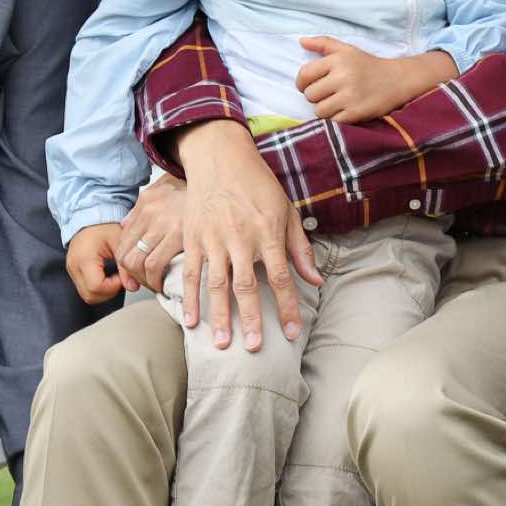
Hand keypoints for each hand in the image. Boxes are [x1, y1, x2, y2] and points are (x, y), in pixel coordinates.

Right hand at [64, 223, 124, 304]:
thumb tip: (133, 286)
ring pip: (87, 296)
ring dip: (103, 292)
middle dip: (109, 292)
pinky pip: (84, 289)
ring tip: (114, 277)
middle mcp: (74, 266)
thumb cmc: (103, 227)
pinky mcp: (73, 272)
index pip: (96, 286)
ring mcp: (71, 271)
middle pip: (90, 295)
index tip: (122, 277)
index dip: (113, 287)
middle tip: (119, 278)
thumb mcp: (119, 242)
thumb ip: (126, 266)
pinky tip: (106, 277)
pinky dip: (97, 288)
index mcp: (84, 258)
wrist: (90, 218)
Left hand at [116, 174, 186, 293]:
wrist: (221, 182)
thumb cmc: (197, 190)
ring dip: (145, 280)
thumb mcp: (166, 188)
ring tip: (156, 284)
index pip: (124, 240)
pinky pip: (155, 264)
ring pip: (138, 262)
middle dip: (132, 275)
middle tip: (144, 282)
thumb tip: (125, 224)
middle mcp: (150, 211)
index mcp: (147, 201)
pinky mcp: (178, 234)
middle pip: (127, 253)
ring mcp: (162, 222)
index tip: (134, 274)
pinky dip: (155, 279)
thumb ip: (144, 206)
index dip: (125, 263)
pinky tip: (164, 283)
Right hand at [176, 121, 322, 351]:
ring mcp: (214, 239)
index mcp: (268, 232)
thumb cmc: (258, 185)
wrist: (220, 157)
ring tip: (223, 344)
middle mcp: (241, 238)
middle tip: (255, 348)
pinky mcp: (193, 238)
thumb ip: (300, 248)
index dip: (286, 307)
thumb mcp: (287, 210)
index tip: (291, 333)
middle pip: (247, 286)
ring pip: (216, 285)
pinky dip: (189, 299)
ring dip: (220, 317)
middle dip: (251, 320)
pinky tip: (190, 322)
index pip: (280, 277)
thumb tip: (316, 281)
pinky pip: (191, 273)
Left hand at [295, 39, 456, 123]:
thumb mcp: (347, 50)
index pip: (305, 75)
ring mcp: (350, 96)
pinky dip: (337, 118)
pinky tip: (346, 110)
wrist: (397, 80)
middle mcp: (343, 76)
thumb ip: (323, 43)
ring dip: (325, 109)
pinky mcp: (356, 113)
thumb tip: (301, 41)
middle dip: (316, 96)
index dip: (302, 83)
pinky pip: (333, 121)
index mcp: (337, 60)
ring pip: (319, 110)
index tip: (309, 85)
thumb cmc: (367, 65)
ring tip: (336, 103)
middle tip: (328, 94)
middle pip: (310, 94)